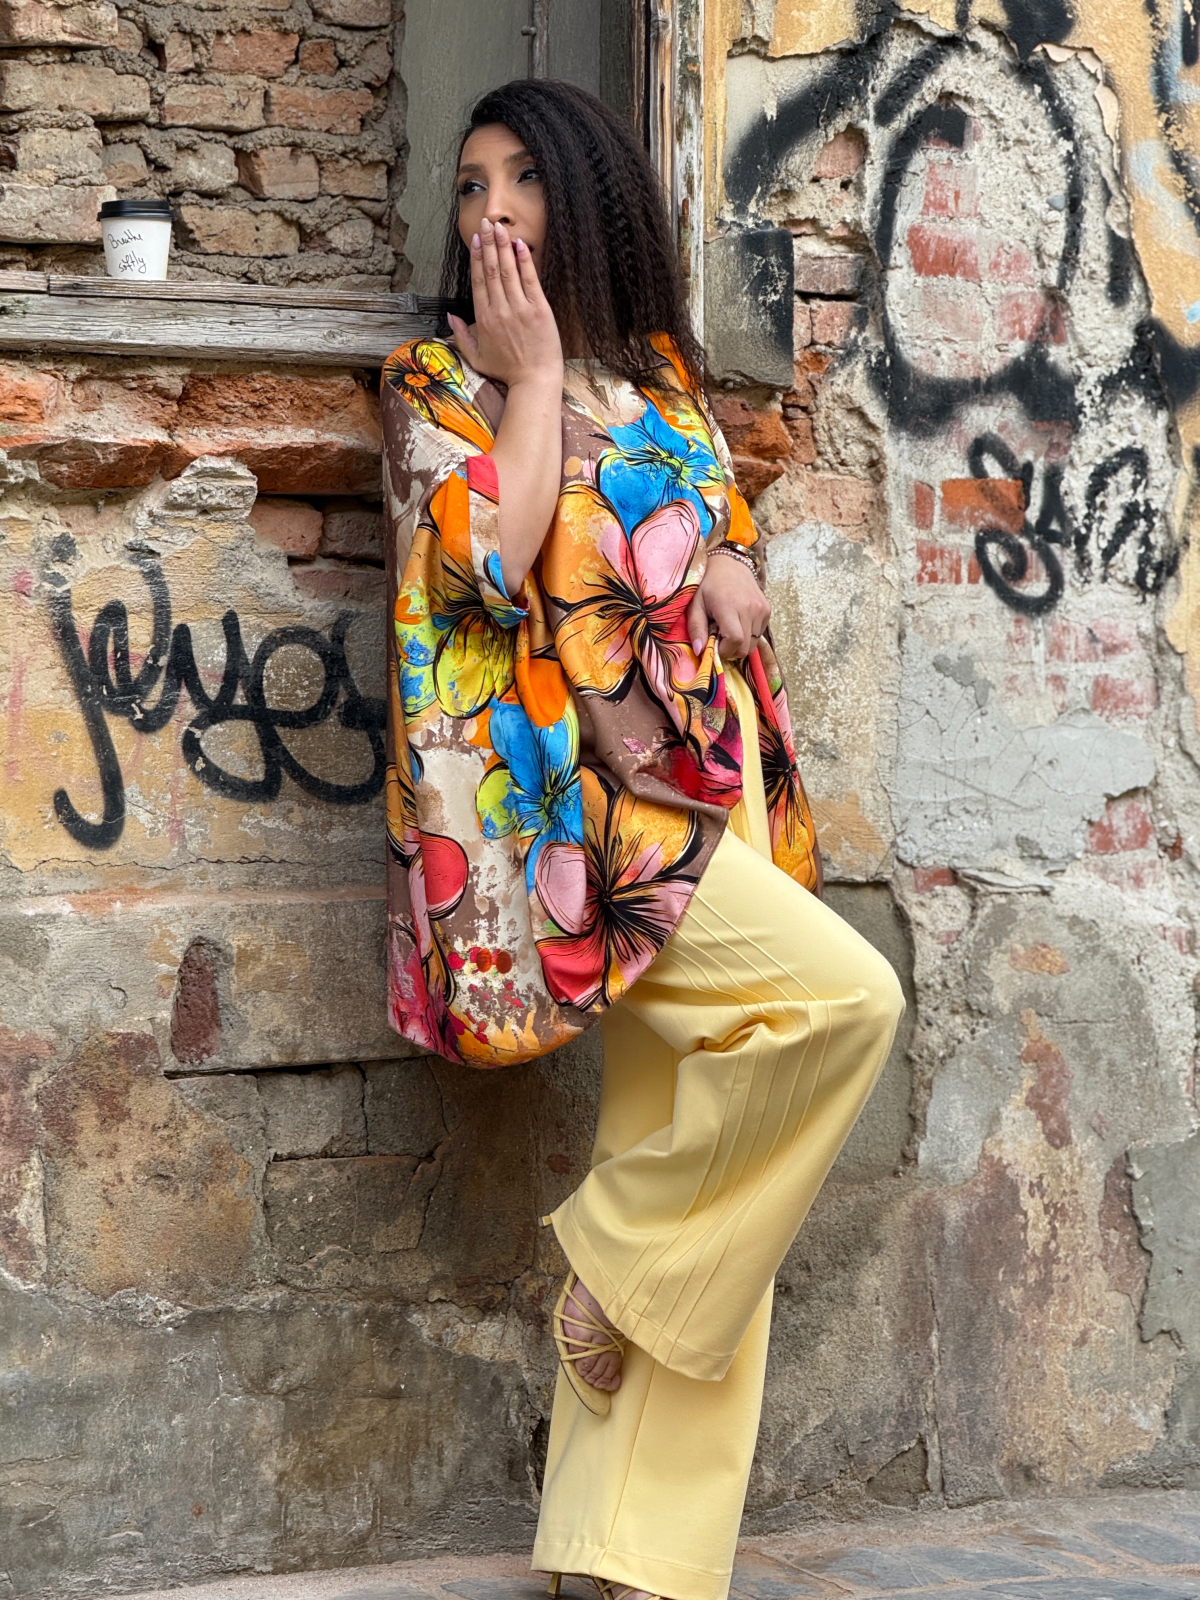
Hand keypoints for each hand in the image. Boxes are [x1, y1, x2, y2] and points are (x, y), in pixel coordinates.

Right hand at [447, 218, 562, 389]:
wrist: (534, 380)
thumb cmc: (507, 371)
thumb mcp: (477, 358)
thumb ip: (461, 336)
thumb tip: (450, 315)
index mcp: (484, 319)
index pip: (478, 280)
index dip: (475, 257)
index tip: (474, 239)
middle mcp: (500, 310)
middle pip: (490, 269)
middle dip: (488, 243)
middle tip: (485, 222)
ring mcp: (520, 308)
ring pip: (507, 270)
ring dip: (503, 246)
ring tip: (499, 227)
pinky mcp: (539, 309)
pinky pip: (530, 279)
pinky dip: (524, 261)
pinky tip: (520, 245)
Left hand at [686, 551, 770, 660]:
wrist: (730, 562)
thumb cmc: (708, 583)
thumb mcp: (695, 604)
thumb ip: (696, 628)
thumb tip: (699, 652)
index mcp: (729, 606)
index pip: (735, 640)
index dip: (725, 651)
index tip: (714, 646)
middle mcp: (750, 608)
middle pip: (745, 647)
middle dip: (731, 650)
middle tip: (719, 639)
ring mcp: (761, 609)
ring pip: (753, 643)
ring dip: (740, 643)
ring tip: (728, 628)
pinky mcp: (767, 610)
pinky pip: (759, 634)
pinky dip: (748, 634)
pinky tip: (738, 622)